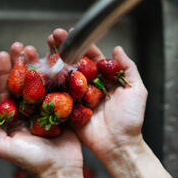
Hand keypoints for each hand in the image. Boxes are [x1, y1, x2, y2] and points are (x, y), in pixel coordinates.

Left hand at [0, 42, 82, 175]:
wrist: (59, 171)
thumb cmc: (33, 162)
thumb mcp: (5, 148)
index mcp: (16, 117)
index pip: (8, 90)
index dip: (4, 72)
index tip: (3, 55)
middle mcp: (31, 110)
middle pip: (25, 81)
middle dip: (21, 63)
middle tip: (20, 46)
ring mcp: (49, 108)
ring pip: (42, 82)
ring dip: (39, 65)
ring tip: (36, 49)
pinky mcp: (65, 110)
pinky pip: (61, 89)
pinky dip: (59, 75)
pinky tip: (56, 61)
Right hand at [48, 29, 147, 161]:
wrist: (119, 145)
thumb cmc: (131, 119)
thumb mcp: (137, 90)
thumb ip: (128, 68)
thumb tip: (118, 48)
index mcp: (105, 80)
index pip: (91, 57)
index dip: (81, 44)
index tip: (70, 33)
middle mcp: (90, 86)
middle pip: (74, 63)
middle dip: (63, 49)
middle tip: (52, 36)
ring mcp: (78, 98)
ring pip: (64, 76)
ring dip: (53, 62)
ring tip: (43, 48)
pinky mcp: (69, 110)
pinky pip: (58, 96)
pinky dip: (49, 85)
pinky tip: (40, 72)